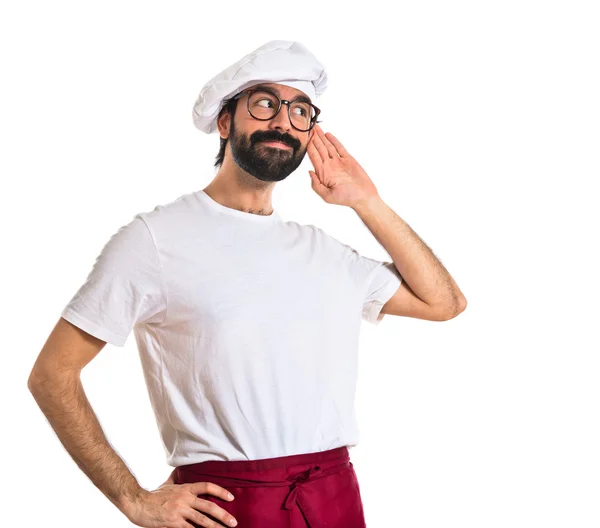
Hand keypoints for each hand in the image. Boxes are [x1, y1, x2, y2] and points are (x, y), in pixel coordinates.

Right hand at [123, 478, 237, 527]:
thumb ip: (175, 479)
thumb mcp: (167, 484)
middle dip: (223, 515)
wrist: (138, 503)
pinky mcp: (173, 523)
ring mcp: (180, 511)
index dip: (220, 491)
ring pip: (202, 520)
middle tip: (234, 522)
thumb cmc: (153, 495)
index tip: (231, 497)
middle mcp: (185, 499)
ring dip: (215, 527)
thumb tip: (178, 470)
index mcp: (185, 488)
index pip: (207, 486)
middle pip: (208, 506)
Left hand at [306, 124, 378, 207]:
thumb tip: (309, 172)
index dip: (308, 147)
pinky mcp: (348, 159)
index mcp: (323, 173)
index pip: (313, 157)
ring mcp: (338, 162)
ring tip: (316, 128)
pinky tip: (328, 135)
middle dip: (313, 138)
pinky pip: (339, 148)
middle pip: (319, 149)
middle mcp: (329, 166)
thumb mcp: (327, 196)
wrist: (363, 197)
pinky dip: (334, 141)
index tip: (303, 138)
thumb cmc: (347, 198)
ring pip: (328, 146)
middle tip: (307, 128)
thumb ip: (316, 185)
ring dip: (321, 137)